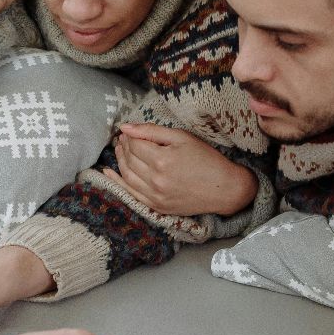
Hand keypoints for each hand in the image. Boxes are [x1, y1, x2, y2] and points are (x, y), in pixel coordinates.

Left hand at [103, 123, 257, 217]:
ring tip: (120, 150)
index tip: (128, 132)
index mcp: (162, 159)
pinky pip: (130, 193)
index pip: (134, 144)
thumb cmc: (206, 159)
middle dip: (123, 147)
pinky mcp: (156, 206)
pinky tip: (109, 172)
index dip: (129, 136)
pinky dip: (117, 182)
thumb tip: (125, 127)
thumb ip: (152, 131)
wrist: (223, 189)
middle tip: (122, 139)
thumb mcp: (182, 137)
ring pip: (127, 175)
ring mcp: (155, 196)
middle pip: (129, 159)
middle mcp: (156, 180)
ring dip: (119, 161)